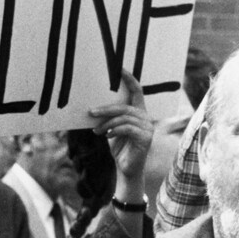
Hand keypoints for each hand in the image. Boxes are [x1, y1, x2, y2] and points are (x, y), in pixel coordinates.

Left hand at [88, 69, 151, 184]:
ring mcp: (147, 128)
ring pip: (124, 118)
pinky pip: (127, 128)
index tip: (119, 68)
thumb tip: (93, 108)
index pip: (137, 92)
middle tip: (91, 112)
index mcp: (138, 113)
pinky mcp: (145, 138)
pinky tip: (106, 136)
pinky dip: (114, 130)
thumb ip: (109, 118)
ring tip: (96, 131)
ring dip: (107, 123)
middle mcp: (145, 118)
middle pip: (125, 107)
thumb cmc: (119, 148)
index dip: (129, 79)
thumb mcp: (111, 129)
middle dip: (106, 109)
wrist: (126, 169)